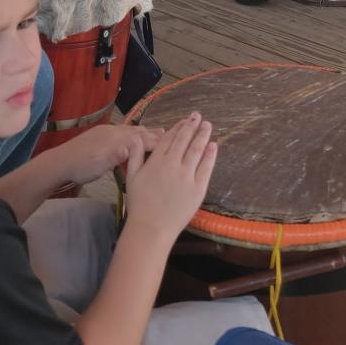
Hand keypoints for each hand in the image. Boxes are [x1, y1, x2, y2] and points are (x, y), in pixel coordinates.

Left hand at [58, 124, 162, 186]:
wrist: (60, 162)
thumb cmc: (82, 166)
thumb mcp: (100, 164)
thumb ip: (117, 156)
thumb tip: (133, 148)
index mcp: (115, 138)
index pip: (140, 138)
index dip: (155, 140)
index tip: (171, 141)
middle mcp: (112, 132)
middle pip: (136, 132)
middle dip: (152, 134)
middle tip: (167, 134)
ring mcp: (106, 133)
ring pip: (129, 131)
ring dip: (143, 132)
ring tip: (156, 132)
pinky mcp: (100, 136)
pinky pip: (122, 132)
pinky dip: (132, 134)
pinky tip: (133, 137)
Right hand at [124, 113, 216, 244]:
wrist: (151, 229)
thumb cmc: (139, 204)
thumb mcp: (131, 177)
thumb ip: (134, 156)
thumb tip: (136, 139)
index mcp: (156, 160)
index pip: (170, 138)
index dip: (178, 127)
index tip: (185, 120)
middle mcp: (173, 164)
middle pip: (184, 140)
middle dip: (192, 126)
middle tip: (199, 116)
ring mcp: (187, 176)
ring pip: (196, 150)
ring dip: (203, 135)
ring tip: (208, 125)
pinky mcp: (198, 188)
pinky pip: (206, 168)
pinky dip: (210, 155)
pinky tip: (213, 146)